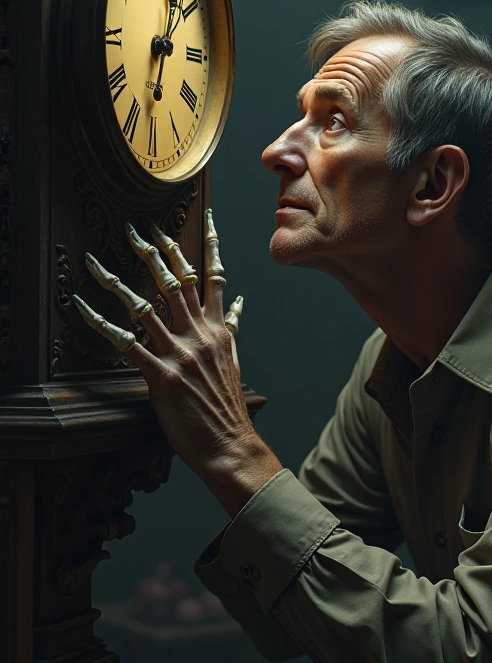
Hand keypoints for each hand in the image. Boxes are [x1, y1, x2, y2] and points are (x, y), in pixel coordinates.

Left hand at [72, 210, 281, 516]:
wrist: (231, 445)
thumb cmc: (228, 407)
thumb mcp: (234, 360)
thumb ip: (231, 329)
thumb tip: (238, 305)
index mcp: (218, 330)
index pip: (214, 277)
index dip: (208, 244)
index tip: (203, 218)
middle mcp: (200, 335)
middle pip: (176, 281)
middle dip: (155, 251)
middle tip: (136, 229)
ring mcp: (181, 354)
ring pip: (146, 306)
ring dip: (116, 281)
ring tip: (95, 262)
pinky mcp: (161, 377)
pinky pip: (126, 344)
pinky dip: (101, 324)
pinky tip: (82, 309)